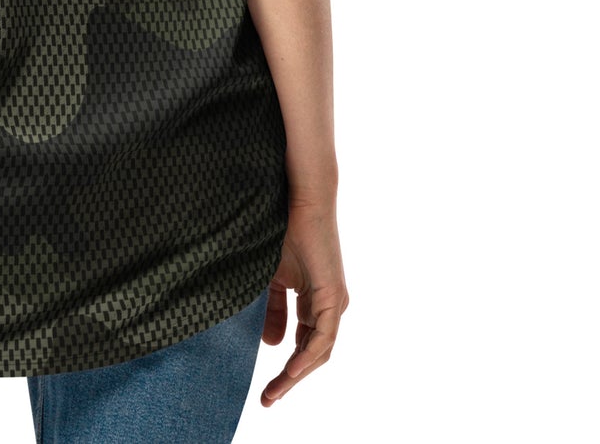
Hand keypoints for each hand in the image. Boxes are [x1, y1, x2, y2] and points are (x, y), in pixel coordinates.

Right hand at [259, 196, 349, 406]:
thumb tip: (272, 346)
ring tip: (275, 392)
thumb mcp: (272, 279)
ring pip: (319, 351)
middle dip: (289, 379)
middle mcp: (328, 307)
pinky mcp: (333, 295)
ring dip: (297, 375)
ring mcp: (333, 302)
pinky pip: (322, 336)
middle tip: (267, 399)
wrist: (299, 200)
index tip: (265, 390)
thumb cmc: (283, 231)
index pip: (302, 345)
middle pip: (312, 355)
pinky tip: (292, 369)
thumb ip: (272, 311)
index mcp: (314, 302)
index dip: (285, 369)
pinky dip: (307, 355)